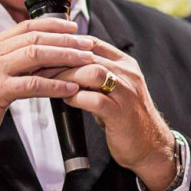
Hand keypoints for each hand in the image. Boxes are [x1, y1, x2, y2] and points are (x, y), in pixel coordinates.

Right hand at [0, 17, 94, 173]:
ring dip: (65, 58)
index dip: (53, 25)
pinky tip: (71, 88)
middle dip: (66, 40)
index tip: (74, 29)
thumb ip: (11, 62)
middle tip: (88, 45)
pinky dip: (55, 85)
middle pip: (35, 38)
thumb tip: (43, 56)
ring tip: (85, 62)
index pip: (26, 27)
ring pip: (36, 56)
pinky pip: (32, 84)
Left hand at [54, 37, 177, 190]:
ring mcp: (126, 93)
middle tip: (39, 67)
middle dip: (61, 60)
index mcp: (125, 65)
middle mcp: (128, 74)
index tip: (47, 50)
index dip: (68, 44)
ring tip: (50, 83)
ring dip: (67, 76)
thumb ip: (95, 77)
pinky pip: (95, 99)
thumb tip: (64, 68)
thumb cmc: (127, 119)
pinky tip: (65, 99)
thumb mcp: (114, 91)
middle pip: (90, 56)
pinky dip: (76, 98)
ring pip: (93, 72)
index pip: (93, 43)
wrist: (151, 147)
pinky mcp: (121, 113)